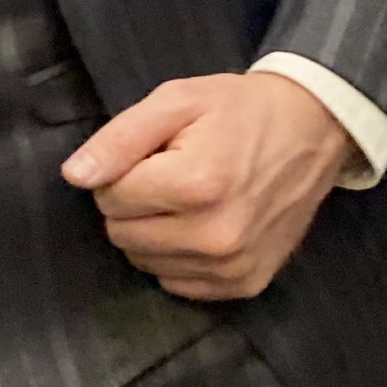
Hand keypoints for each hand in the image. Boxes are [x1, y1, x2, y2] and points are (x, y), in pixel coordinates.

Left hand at [61, 73, 356, 300]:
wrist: (311, 129)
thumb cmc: (238, 110)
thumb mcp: (176, 101)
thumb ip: (120, 138)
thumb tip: (75, 176)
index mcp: (195, 185)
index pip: (109, 197)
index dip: (121, 171)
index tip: (152, 154)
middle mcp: (214, 237)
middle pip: (122, 234)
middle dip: (133, 203)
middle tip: (168, 172)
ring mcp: (232, 267)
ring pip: (144, 262)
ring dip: (153, 232)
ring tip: (188, 197)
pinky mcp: (245, 285)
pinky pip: (177, 283)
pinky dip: (178, 256)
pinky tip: (203, 223)